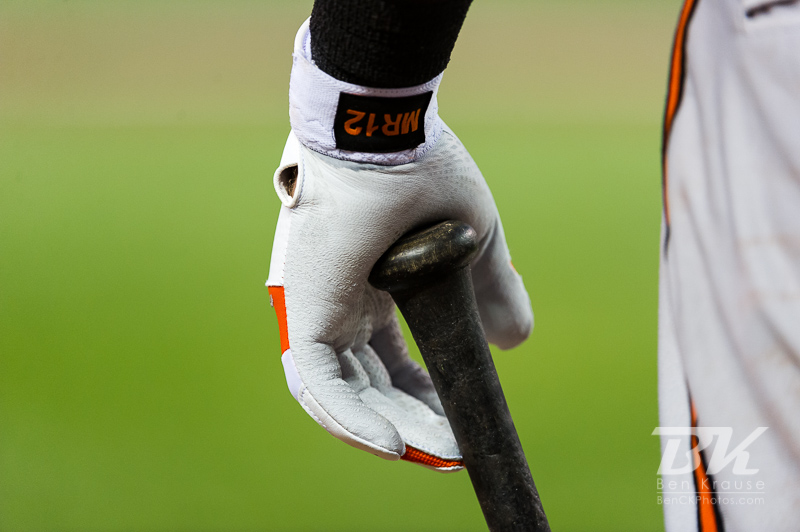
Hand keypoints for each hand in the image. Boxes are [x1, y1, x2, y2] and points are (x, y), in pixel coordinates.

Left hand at [266, 126, 532, 470]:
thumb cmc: (423, 171)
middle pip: (371, 382)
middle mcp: (341, 303)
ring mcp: (316, 308)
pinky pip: (319, 383)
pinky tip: (394, 446)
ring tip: (435, 454)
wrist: (384, 130)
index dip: (424, 394)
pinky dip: (352, 419)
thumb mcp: (472, 243)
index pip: (391, 359)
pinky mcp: (303, 311)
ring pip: (343, 392)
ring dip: (390, 428)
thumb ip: (492, 289)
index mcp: (373, 285)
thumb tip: (516, 341)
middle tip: (452, 450)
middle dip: (412, 420)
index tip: (459, 420)